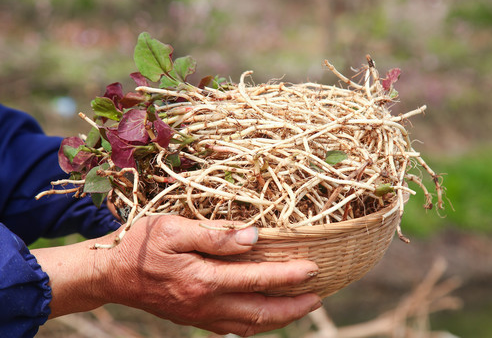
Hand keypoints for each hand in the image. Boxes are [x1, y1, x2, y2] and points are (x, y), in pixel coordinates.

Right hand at [33, 216, 320, 335]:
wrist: (109, 275)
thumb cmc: (140, 245)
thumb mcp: (173, 229)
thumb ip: (215, 236)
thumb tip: (253, 237)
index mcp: (203, 279)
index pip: (257, 279)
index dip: (288, 276)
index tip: (313, 269)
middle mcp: (205, 303)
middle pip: (260, 312)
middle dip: (293, 307)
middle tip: (317, 296)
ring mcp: (200, 315)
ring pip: (249, 325)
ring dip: (278, 318)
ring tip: (299, 308)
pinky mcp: (193, 318)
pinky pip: (232, 327)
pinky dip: (255, 323)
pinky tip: (263, 315)